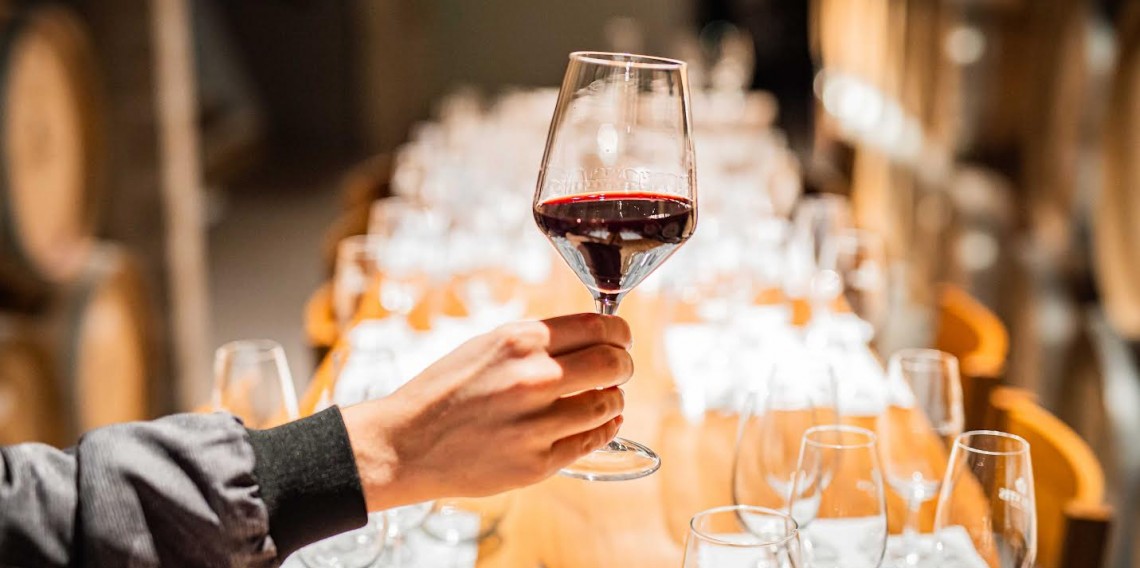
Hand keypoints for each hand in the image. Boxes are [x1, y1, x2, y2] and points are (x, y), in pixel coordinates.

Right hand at [341, 313, 632, 510]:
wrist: (406, 443)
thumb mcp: (487, 345)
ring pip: (608, 405)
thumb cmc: (445, 390)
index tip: (621, 339)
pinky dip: (604, 429)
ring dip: (613, 400)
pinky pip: (591, 441)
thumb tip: (591, 337)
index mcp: (520, 341)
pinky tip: (600, 423)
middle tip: (619, 370)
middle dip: (623, 365)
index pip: (599, 326)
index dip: (620, 333)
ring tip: (602, 398)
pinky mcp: (538, 462)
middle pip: (613, 364)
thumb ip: (538, 340)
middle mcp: (533, 378)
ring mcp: (537, 423)